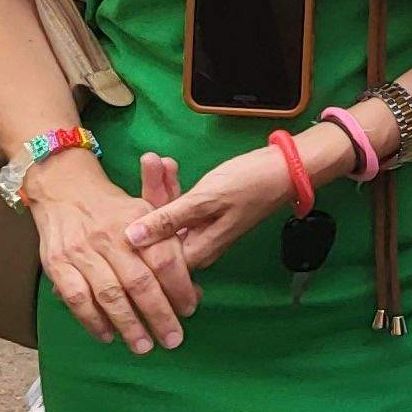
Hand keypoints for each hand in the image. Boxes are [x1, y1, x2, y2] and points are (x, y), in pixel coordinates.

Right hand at [22, 147, 202, 348]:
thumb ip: (168, 246)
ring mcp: (82, 251)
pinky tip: (107, 335)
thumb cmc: (114, 209)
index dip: (179, 287)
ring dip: (128, 324)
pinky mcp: (57, 263)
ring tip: (143, 345)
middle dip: (159, 315)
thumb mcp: (146, 212)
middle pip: (140, 283)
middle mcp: (110, 237)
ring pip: (110, 295)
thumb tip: (193, 287)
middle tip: (172, 339)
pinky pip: (77, 298)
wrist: (65, 189)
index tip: (189, 309)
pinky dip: (92, 320)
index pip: (165, 259)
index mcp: (138, 221)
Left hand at [121, 131, 342, 274]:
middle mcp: (197, 247)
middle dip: (150, 195)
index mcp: (196, 252)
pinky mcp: (206, 215)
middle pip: (158, 229)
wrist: (288, 169)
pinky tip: (168, 165)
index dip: (134, 226)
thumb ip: (167, 219)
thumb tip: (129, 239)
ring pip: (169, 215)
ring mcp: (202, 231)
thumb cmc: (249, 184)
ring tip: (154, 158)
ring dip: (161, 187)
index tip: (123, 200)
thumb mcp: (205, 199)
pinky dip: (174, 187)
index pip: (151, 253)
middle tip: (148, 160)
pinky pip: (182, 206)